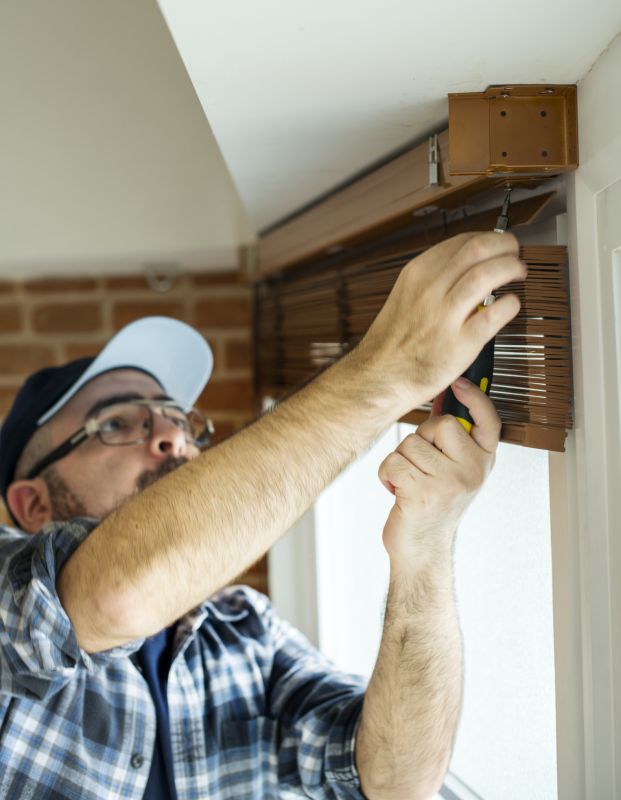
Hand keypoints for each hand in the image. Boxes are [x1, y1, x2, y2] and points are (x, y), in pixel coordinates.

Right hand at [357, 232, 525, 413]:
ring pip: (487, 275)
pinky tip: (511, 305)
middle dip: (505, 245)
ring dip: (510, 268)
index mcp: (417, 274)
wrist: (378, 378)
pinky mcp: (459, 344)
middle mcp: (430, 290)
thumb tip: (466, 268)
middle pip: (477, 249)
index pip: (461, 241)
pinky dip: (510, 304)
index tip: (498, 245)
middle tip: (514, 253)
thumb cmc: (392, 343)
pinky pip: (494, 315)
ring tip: (518, 273)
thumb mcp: (405, 297)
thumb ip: (433, 281)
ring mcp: (444, 316)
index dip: (488, 238)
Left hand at [378, 378, 500, 568]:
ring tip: (409, 482)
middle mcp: (473, 472)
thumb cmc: (433, 504)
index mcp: (483, 462)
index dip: (476, 398)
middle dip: (420, 437)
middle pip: (440, 423)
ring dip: (400, 460)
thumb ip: (450, 439)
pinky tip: (396, 491)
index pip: (490, 422)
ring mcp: (450, 484)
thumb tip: (442, 397)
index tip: (459, 383)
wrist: (422, 549)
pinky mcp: (424, 495)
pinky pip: (393, 462)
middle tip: (420, 463)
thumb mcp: (453, 470)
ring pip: (411, 443)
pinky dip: (386, 475)